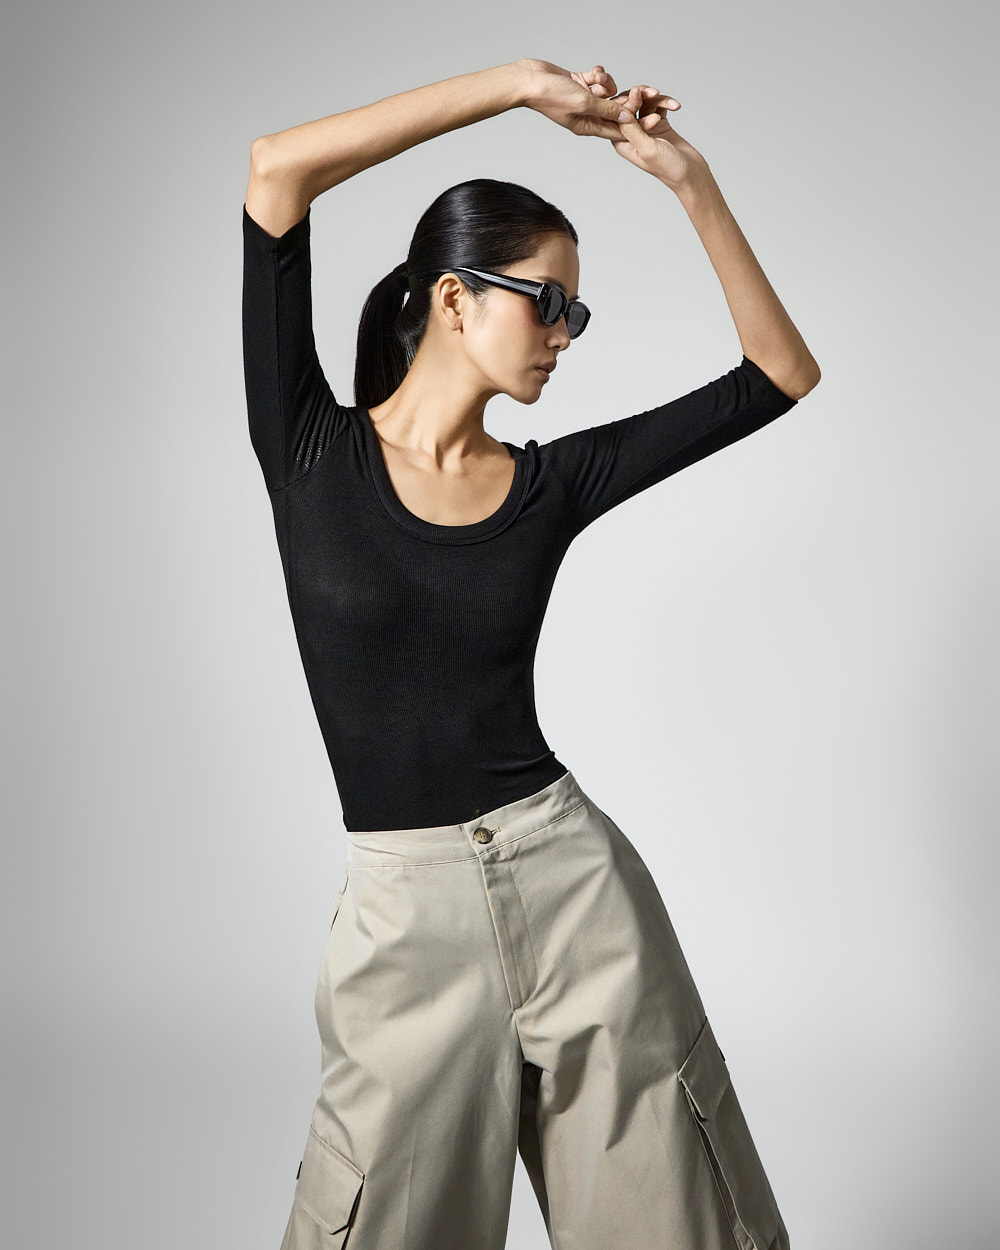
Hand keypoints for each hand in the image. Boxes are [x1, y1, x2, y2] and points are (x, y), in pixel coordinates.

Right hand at [521, 59, 657, 139]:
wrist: (530, 80)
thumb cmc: (551, 96)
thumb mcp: (584, 103)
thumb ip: (607, 110)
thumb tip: (628, 117)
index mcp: (588, 126)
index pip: (617, 130)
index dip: (636, 125)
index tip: (653, 119)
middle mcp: (588, 115)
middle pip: (616, 110)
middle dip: (629, 100)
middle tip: (646, 91)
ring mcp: (584, 99)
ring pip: (609, 91)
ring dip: (607, 82)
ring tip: (597, 78)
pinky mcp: (580, 84)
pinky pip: (598, 80)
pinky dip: (598, 74)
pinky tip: (592, 72)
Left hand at [604, 84, 708, 191]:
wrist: (691, 174)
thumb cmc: (668, 167)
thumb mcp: (647, 148)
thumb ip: (633, 128)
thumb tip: (623, 107)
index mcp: (622, 143)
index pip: (617, 116)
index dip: (626, 102)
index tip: (638, 93)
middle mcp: (631, 134)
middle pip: (629, 106)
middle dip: (641, 96)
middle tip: (654, 92)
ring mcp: (646, 128)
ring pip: (645, 103)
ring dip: (657, 99)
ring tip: (671, 103)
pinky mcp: (659, 124)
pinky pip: (659, 106)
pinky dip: (667, 103)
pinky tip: (676, 107)